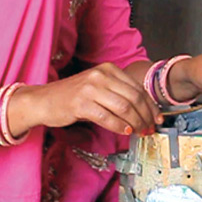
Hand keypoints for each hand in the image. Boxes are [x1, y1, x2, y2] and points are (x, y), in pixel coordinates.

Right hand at [24, 62, 161, 134]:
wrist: (44, 100)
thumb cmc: (73, 96)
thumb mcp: (99, 87)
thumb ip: (119, 93)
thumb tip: (144, 110)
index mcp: (109, 69)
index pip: (137, 87)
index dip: (150, 105)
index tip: (157, 117)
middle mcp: (101, 75)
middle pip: (134, 97)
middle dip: (146, 116)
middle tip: (150, 128)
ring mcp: (90, 88)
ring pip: (124, 107)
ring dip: (136, 123)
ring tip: (140, 132)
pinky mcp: (81, 104)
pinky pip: (107, 117)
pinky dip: (119, 126)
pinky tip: (125, 132)